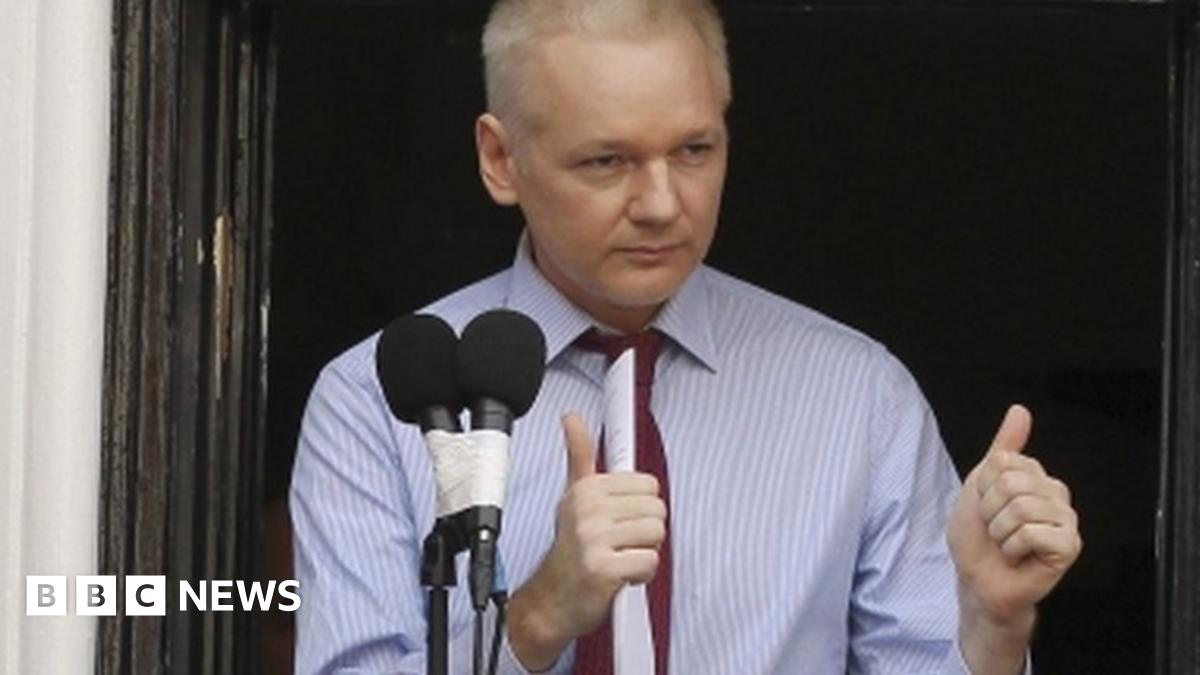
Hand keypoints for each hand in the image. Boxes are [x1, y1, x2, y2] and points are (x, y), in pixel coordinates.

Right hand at [508, 412, 666, 669]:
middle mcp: (587, 509)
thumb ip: (579, 455)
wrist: (550, 602)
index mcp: (586, 488)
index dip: (640, 508)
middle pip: (657, 509)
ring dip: (644, 553)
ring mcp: (593, 539)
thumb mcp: (573, 497)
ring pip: (656, 534)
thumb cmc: (570, 550)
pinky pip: (650, 562)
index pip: (648, 485)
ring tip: (619, 558)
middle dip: (645, 532)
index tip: (622, 519)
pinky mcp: (603, 569)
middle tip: (619, 544)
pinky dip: (641, 575)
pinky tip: (620, 577)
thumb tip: (572, 416)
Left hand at [947, 405, 1081, 672]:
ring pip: (1021, 507)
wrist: (979, 579)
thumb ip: (1003, 447)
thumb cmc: (978, 536)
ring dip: (1000, 531)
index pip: (1003, 461)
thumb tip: (1020, 411)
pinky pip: (1033, 533)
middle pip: (1012, 482)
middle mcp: (1055, 493)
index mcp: (1035, 475)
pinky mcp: (1070, 546)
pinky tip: (1019, 556)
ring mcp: (1066, 519)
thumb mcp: (980, 484)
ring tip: (1006, 543)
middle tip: (995, 528)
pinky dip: (1013, 547)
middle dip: (990, 509)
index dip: (983, 487)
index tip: (985, 506)